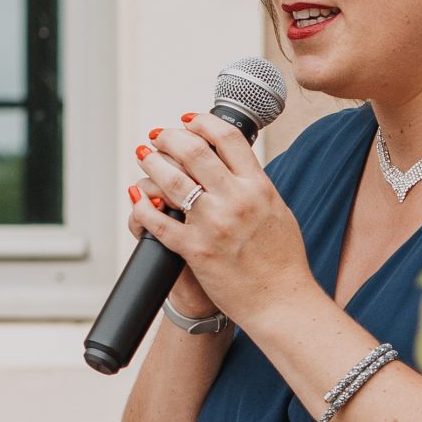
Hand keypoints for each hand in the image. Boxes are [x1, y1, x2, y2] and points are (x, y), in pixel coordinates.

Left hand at [128, 110, 311, 328]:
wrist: (281, 302)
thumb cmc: (283, 261)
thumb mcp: (278, 212)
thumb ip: (256, 186)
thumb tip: (238, 164)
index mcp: (258, 187)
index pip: (226, 138)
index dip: (202, 122)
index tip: (188, 120)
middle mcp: (235, 200)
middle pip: (192, 151)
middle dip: (168, 138)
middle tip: (158, 137)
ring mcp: (213, 224)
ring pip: (170, 180)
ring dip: (151, 163)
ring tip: (144, 157)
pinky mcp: (195, 250)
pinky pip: (158, 221)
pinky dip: (143, 206)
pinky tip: (139, 198)